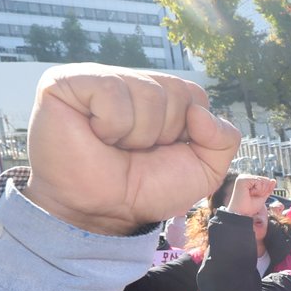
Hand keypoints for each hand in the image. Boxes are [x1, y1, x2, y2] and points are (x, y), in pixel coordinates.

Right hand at [23, 63, 239, 235]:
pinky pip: (112, 91)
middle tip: (134, 150)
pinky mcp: (67, 81)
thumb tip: (200, 112)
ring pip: (147, 92)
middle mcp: (130, 82)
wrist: (105, 212)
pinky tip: (95, 135)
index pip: (195, 95)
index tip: (162, 150)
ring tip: (114, 145)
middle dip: (163, 133)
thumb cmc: (146, 188)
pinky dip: (112, 125)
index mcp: (160, 96)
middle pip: (176, 91)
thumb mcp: (203, 170)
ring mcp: (98, 78)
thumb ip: (223, 140)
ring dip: (137, 134)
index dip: (186, 131)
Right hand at [224, 175, 276, 216]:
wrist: (242, 214)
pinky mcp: (242, 179)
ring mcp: (243, 177)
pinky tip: (250, 193)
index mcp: (249, 180)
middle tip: (253, 196)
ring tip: (251, 195)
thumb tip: (273, 180)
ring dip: (260, 191)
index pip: (266, 180)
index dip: (265, 190)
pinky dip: (258, 190)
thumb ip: (268, 188)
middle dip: (264, 191)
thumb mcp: (262, 196)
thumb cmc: (249, 207)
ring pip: (263, 180)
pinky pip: (259, 181)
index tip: (256, 196)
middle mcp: (245, 177)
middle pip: (266, 180)